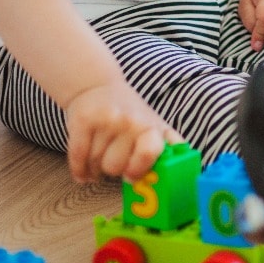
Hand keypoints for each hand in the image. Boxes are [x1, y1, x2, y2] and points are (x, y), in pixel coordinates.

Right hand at [64, 80, 182, 184]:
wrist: (97, 87)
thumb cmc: (130, 113)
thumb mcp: (154, 125)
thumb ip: (168, 146)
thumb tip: (185, 169)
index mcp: (150, 126)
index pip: (149, 152)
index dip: (139, 169)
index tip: (132, 176)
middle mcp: (130, 122)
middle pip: (116, 167)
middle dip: (113, 170)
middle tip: (113, 160)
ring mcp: (106, 121)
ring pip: (96, 164)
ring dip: (95, 169)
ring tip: (100, 158)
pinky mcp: (83, 121)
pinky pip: (78, 159)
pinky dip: (79, 170)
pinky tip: (83, 172)